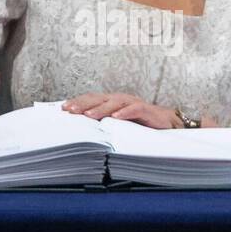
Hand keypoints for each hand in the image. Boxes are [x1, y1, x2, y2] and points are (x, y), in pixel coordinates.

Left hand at [61, 92, 176, 128]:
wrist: (167, 124)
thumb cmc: (139, 125)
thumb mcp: (117, 125)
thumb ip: (102, 125)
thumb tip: (81, 132)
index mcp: (111, 103)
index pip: (91, 99)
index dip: (77, 102)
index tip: (63, 109)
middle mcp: (120, 100)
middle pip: (99, 98)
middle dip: (83, 104)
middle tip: (70, 111)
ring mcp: (133, 103)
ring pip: (114, 103)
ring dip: (101, 108)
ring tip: (89, 115)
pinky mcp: (147, 110)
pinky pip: (135, 109)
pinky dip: (125, 112)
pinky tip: (116, 117)